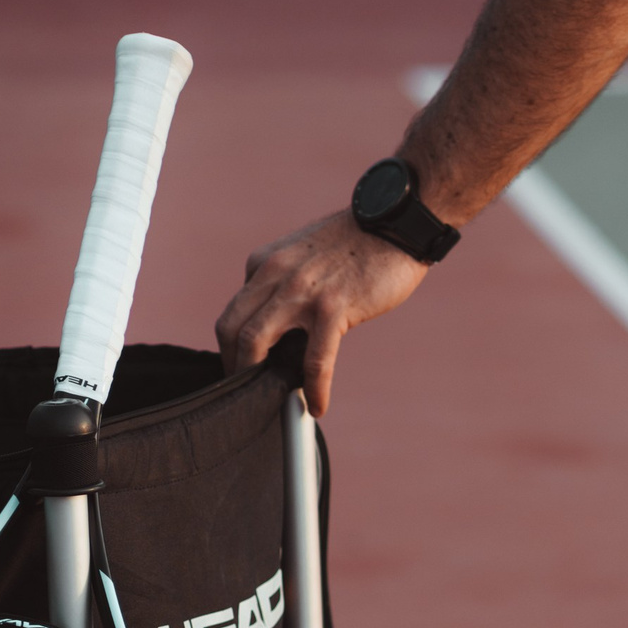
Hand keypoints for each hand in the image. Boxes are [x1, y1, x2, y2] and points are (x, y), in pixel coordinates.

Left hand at [215, 209, 430, 414]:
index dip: (233, 346)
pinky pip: (313, 359)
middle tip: (244, 392)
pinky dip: (313, 389)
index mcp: (265, 264)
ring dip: (256, 379)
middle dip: (233, 366)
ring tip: (270, 402)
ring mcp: (301, 291)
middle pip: (231, 328)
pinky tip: (317, 406)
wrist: (396, 222)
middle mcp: (274, 274)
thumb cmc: (359, 244)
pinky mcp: (332, 307)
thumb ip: (286, 286)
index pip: (235, 311)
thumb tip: (283, 331)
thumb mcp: (305, 257)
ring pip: (256, 342)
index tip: (244, 368)